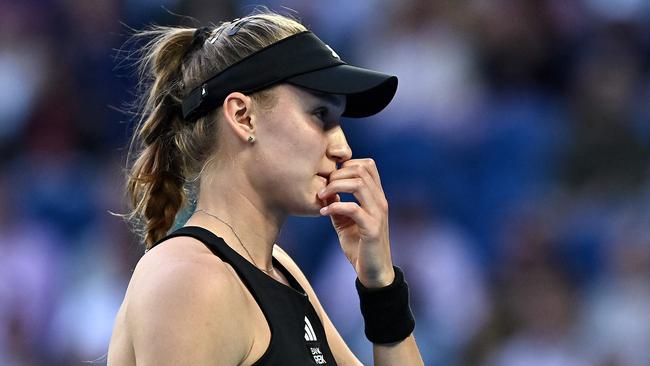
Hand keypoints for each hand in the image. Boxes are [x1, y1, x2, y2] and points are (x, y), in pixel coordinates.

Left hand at [318, 158, 394, 287]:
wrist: (374, 272)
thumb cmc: (359, 246)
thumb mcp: (345, 221)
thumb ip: (337, 203)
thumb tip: (323, 190)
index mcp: (376, 196)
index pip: (367, 165)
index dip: (346, 165)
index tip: (330, 178)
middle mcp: (380, 201)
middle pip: (361, 169)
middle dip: (337, 174)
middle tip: (323, 188)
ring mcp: (378, 214)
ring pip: (358, 184)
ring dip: (335, 186)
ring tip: (321, 197)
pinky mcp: (372, 229)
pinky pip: (353, 208)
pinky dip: (334, 207)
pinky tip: (323, 213)